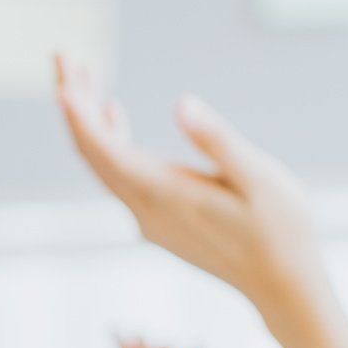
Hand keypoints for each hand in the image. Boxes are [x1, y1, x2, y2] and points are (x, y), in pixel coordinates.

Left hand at [56, 57, 325, 322]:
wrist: (285, 289)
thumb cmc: (282, 231)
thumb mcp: (260, 178)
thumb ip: (218, 141)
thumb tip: (182, 103)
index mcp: (164, 194)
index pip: (103, 148)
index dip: (78, 109)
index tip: (63, 70)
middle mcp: (146, 210)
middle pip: (93, 153)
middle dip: (76, 103)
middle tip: (65, 58)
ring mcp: (150, 220)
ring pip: (104, 165)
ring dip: (91, 122)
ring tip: (87, 77)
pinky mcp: (160, 224)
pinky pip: (119, 178)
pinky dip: (110, 143)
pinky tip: (117, 117)